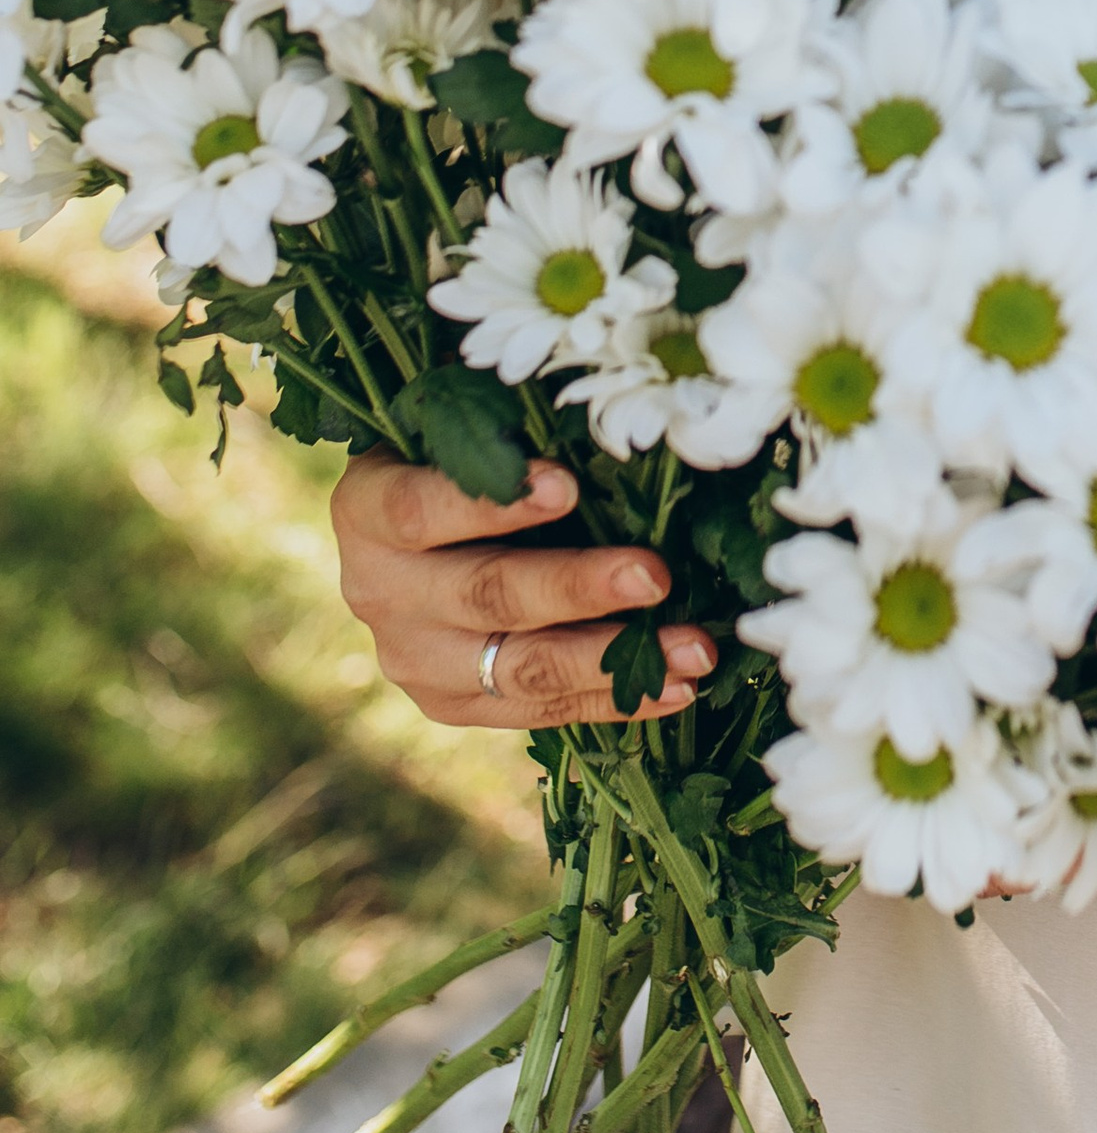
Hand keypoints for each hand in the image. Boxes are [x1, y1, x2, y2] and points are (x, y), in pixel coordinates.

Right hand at [331, 452, 715, 730]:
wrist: (400, 551)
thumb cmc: (449, 461)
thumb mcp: (454, 432)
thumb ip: (507, 429)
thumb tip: (613, 422)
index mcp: (367, 511)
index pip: (421, 510)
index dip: (492, 503)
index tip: (568, 485)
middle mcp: (380, 592)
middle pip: (485, 594)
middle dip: (577, 587)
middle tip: (655, 575)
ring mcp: (414, 659)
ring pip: (518, 667)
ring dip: (614, 660)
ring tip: (693, 647)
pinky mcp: (452, 706)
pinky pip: (541, 710)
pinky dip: (615, 700)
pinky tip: (679, 688)